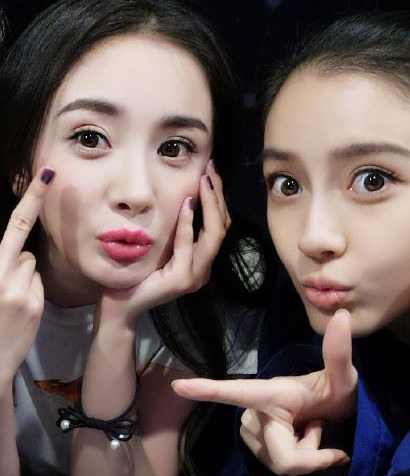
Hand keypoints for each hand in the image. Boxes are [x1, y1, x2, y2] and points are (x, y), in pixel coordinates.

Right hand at [0, 168, 53, 381]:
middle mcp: (3, 276)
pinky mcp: (34, 305)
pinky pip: (37, 285)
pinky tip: (18, 310)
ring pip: (30, 267)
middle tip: (26, 232)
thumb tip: (19, 252)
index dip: (31, 198)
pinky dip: (30, 292)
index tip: (46, 174)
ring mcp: (20, 292)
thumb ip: (1, 267)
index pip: (15, 227)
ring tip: (7, 301)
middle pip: (23, 249)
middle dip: (18, 256)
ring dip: (23, 277)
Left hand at [101, 161, 229, 325]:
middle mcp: (204, 270)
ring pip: (213, 235)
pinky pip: (188, 245)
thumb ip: (176, 232)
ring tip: (204, 181)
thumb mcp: (161, 248)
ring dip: (210, 204)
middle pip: (222, 227)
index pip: (220, 226)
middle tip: (211, 170)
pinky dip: (188, 223)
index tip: (211, 173)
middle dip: (218, 196)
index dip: (219, 199)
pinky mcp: (181, 280)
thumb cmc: (136, 274)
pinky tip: (186, 203)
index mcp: (202, 262)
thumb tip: (183, 197)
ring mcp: (195, 277)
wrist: (120, 305)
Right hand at [172, 309, 357, 475]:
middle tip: (321, 426)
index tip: (178, 386)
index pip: (235, 391)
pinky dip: (303, 462)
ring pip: (282, 464)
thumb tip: (342, 315)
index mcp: (269, 392)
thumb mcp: (344, 376)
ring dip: (307, 455)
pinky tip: (306, 443)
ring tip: (312, 430)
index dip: (206, 390)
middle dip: (312, 453)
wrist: (338, 416)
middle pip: (282, 455)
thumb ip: (339, 352)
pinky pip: (281, 469)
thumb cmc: (336, 392)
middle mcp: (255, 412)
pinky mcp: (258, 449)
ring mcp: (254, 433)